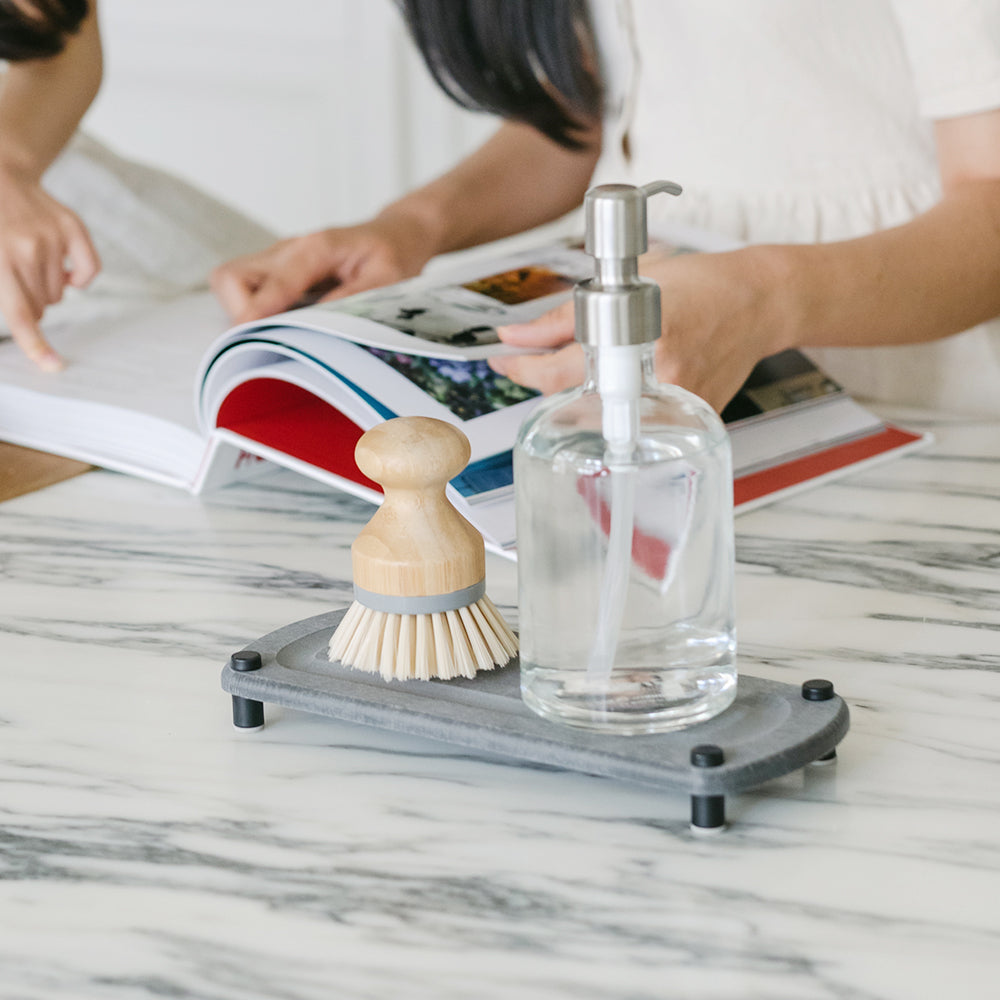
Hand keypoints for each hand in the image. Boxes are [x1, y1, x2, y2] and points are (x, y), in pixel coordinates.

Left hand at [0, 169, 99, 370]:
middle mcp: (27, 248)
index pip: (19, 311)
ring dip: (46, 289)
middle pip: (40, 306)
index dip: (35, 343)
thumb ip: (2, 290)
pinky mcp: (73, 228)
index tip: (52, 365)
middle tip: (15, 282)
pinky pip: (89, 273)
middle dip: (29, 305)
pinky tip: (64, 268)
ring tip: (30, 265)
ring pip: (59, 294)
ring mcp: (53, 237)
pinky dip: (79, 279)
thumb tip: (25, 319)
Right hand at [210, 212, 435, 322]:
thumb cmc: (391, 255)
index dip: (258, 311)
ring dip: (242, 311)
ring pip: (231, 282)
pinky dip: (253, 311)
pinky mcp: (277, 272)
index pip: (274, 281)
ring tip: (276, 332)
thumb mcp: (387, 278)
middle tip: (268, 336)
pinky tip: (281, 326)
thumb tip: (319, 324)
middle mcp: (288, 250)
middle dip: (239, 310)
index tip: (247, 335)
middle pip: (231, 276)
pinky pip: (247, 290)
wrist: (393, 235)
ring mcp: (278, 260)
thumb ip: (353, 297)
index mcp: (316, 248)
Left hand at [490, 247, 788, 411]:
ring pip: (597, 411)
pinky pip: (629, 416)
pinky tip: (620, 375)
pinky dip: (614, 398)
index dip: (520, 365)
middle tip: (533, 355)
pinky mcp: (684, 419)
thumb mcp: (626, 286)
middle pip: (572, 397)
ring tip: (587, 358)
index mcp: (638, 342)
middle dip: (545, 376)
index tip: (502, 357)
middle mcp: (655, 380)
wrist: (759, 303)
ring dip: (579, 389)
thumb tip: (516, 337)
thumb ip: (564, 318)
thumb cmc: (702, 286)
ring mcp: (672, 406)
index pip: (557, 370)